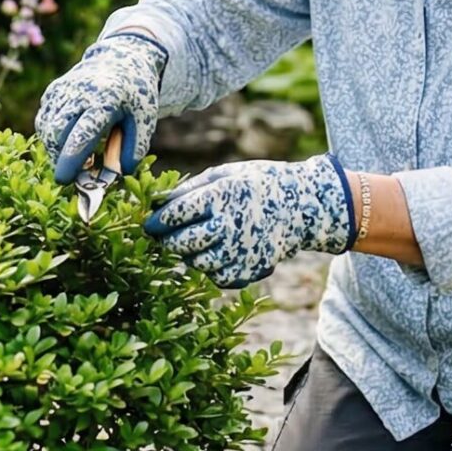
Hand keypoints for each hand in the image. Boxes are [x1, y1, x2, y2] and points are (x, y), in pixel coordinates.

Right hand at [35, 33, 166, 183]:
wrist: (121, 60)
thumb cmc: (134, 94)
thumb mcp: (145, 120)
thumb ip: (134, 149)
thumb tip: (119, 173)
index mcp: (105, 100)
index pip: (82, 134)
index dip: (71, 160)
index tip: (65, 180)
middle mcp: (78, 93)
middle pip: (56, 133)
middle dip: (60, 158)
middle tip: (77, 172)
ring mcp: (61, 90)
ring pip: (46, 129)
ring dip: (56, 149)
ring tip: (79, 152)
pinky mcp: (52, 92)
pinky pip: (44, 122)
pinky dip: (53, 137)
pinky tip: (71, 136)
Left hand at [144, 155, 354, 288]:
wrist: (302, 205)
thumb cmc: (257, 184)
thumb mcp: (225, 174)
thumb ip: (191, 188)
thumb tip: (157, 202)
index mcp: (221, 195)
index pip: (176, 213)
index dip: (157, 220)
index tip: (149, 222)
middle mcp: (230, 224)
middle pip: (182, 242)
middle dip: (167, 240)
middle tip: (163, 236)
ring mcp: (241, 249)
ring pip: (197, 263)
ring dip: (188, 255)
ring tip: (191, 243)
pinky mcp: (250, 268)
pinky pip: (218, 277)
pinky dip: (211, 268)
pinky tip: (215, 253)